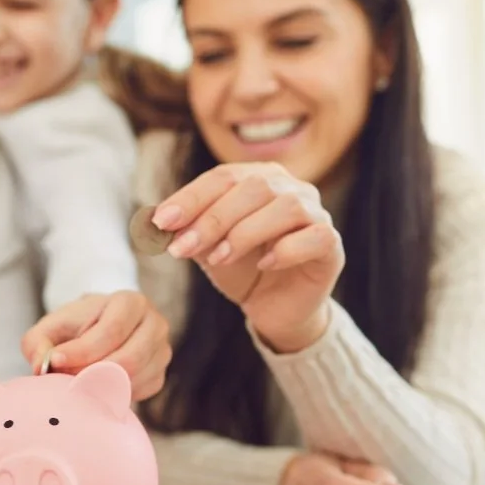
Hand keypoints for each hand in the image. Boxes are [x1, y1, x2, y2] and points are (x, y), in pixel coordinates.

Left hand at [20, 291, 171, 401]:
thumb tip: (40, 366)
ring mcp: (161, 352)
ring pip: (133, 380)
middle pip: (129, 359)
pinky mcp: (159, 376)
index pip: (112, 330)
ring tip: (74, 382)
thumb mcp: (52, 325)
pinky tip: (93, 387)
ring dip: (99, 387)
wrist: (100, 330)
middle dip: (91, 373)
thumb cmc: (76, 326)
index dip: (82, 350)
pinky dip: (111, 395)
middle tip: (64, 379)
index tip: (55, 361)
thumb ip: (38, 342)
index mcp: (130, 302)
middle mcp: (154, 325)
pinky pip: (136, 393)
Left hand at [153, 162, 343, 352]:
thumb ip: (186, 231)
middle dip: (212, 219)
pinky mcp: (331, 245)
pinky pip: (315, 236)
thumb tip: (154, 221)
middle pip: (253, 188)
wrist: (274, 308)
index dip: (190, 198)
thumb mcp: (206, 249)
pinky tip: (264, 264)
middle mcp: (292, 188)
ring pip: (285, 207)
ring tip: (218, 259)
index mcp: (259, 179)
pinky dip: (287, 249)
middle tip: (181, 248)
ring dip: (245, 232)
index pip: (223, 176)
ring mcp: (316, 214)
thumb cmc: (241, 270)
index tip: (161, 222)